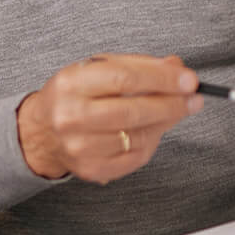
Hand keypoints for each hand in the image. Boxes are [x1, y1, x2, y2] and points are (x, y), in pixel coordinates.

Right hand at [18, 53, 201, 183]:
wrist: (41, 132)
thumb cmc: (73, 96)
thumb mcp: (97, 69)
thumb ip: (137, 66)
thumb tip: (175, 68)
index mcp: (71, 83)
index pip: (124, 78)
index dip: (161, 79)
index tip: (187, 79)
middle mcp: (71, 116)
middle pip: (133, 110)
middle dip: (171, 104)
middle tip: (193, 98)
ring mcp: (80, 146)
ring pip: (138, 136)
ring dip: (164, 123)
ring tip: (174, 111)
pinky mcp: (91, 168)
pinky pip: (134, 157)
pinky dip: (151, 143)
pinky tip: (153, 130)